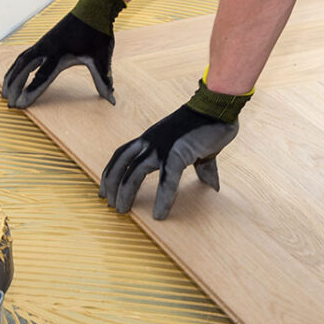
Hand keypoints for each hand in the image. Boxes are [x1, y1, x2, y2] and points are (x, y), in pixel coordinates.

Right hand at [2, 13, 115, 108]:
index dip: (31, 92)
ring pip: (20, 62)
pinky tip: (14, 73)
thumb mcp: (102, 58)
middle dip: (15, 87)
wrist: (93, 8)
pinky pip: (24, 56)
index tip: (21, 104)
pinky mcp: (43, 41)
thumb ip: (104, 80)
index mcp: (60, 54)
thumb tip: (111, 99)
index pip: (42, 77)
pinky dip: (16, 67)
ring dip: (11, 77)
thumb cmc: (97, 32)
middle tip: (9, 104)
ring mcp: (43, 44)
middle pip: (24, 70)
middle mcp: (47, 48)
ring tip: (5, 92)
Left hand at [100, 105, 237, 219]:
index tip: (105, 191)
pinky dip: (162, 199)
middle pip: (120, 165)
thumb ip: (200, 168)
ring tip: (123, 211)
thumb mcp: (197, 149)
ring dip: (125, 193)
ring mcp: (161, 146)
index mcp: (151, 138)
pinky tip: (159, 214)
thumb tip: (212, 186)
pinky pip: (166, 180)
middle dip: (112, 186)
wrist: (218, 109)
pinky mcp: (177, 153)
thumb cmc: (208, 125)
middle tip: (110, 205)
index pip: (121, 155)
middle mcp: (150, 141)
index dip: (111, 173)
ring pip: (133, 173)